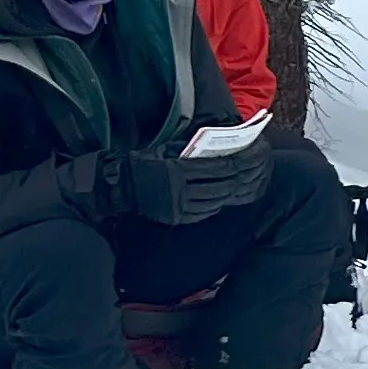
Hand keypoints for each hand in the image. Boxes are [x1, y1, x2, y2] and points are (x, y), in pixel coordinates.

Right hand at [117, 144, 271, 226]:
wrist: (120, 186)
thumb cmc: (144, 164)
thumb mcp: (166, 152)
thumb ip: (191, 152)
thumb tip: (219, 150)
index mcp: (178, 170)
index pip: (217, 167)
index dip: (235, 163)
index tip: (244, 158)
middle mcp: (180, 190)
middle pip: (221, 186)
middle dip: (237, 179)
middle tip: (247, 173)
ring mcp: (179, 206)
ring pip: (215, 201)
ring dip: (229, 193)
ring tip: (236, 186)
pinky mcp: (177, 217)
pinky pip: (204, 213)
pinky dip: (215, 205)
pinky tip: (219, 200)